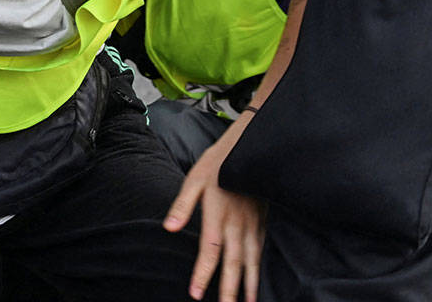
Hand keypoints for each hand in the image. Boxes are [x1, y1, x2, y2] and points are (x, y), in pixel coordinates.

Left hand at [165, 126, 264, 301]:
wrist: (250, 146)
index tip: (195, 294)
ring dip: (250, 284)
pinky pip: (262, 249)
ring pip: (252, 261)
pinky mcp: (262, 221)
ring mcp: (252, 224)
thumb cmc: (218, 163)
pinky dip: (261, 267)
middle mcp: (237, 225)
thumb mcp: (194, 179)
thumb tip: (169, 227)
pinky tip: (259, 278)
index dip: (202, 275)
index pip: (209, 252)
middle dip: (229, 290)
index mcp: (218, 216)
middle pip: (233, 264)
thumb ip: (182, 205)